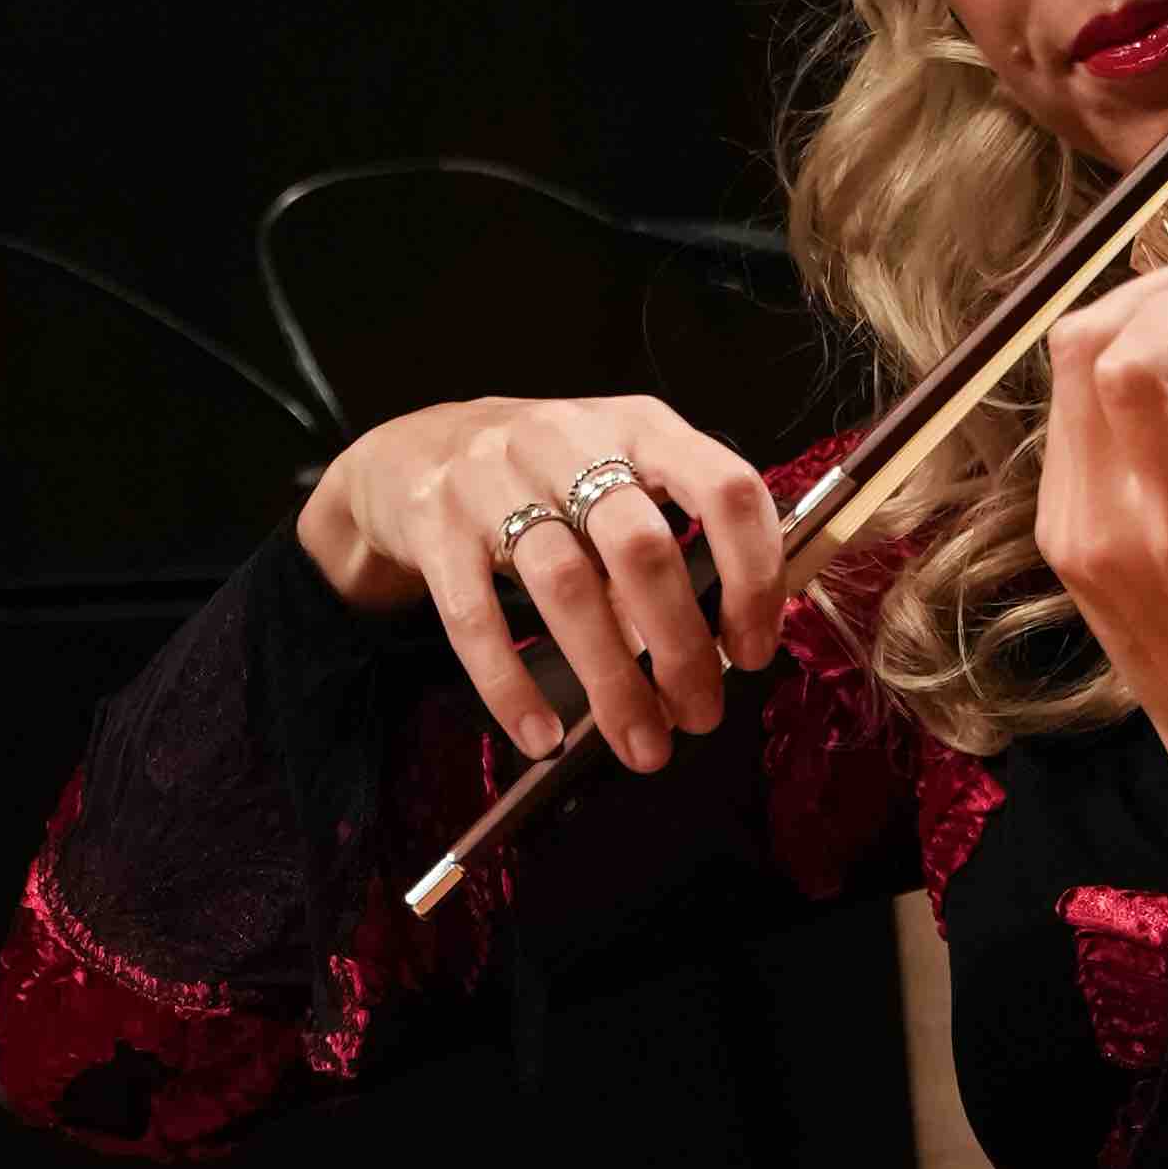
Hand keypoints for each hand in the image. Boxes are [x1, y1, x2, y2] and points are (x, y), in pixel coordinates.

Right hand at [298, 393, 786, 773]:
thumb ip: (670, 546)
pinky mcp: (434, 524)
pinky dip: (511, 686)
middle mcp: (569, 440)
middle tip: (701, 715)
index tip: (752, 650)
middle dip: (682, 647)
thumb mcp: (618, 478)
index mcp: (640, 425)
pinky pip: (475, 617)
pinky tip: (542, 736)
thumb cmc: (546, 478)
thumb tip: (721, 649)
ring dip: (612, 681)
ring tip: (642, 743)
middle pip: (642, 549)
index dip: (752, 576)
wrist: (415, 451)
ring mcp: (494, 478)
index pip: (724, 489)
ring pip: (564, 587)